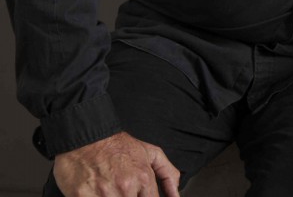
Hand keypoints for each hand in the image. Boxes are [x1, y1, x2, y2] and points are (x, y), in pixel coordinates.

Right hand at [52, 132, 180, 196]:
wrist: (87, 136)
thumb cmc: (117, 146)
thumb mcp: (150, 153)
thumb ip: (168, 174)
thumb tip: (176, 195)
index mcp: (143, 177)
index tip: (138, 194)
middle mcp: (125, 187)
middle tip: (122, 190)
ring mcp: (103, 193)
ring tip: (110, 189)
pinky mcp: (82, 196)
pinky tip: (97, 192)